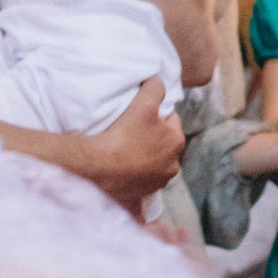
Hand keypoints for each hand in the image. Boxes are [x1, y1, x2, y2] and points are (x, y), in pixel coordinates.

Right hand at [73, 79, 185, 210]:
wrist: (100, 166)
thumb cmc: (125, 134)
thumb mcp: (143, 103)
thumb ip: (155, 88)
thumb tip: (159, 83)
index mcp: (177, 143)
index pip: (171, 120)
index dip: (156, 114)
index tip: (140, 114)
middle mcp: (172, 166)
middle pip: (162, 143)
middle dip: (152, 137)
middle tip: (132, 130)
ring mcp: (157, 183)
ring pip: (153, 162)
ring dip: (144, 156)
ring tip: (126, 149)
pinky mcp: (142, 194)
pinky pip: (140, 181)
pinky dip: (135, 176)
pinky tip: (124, 171)